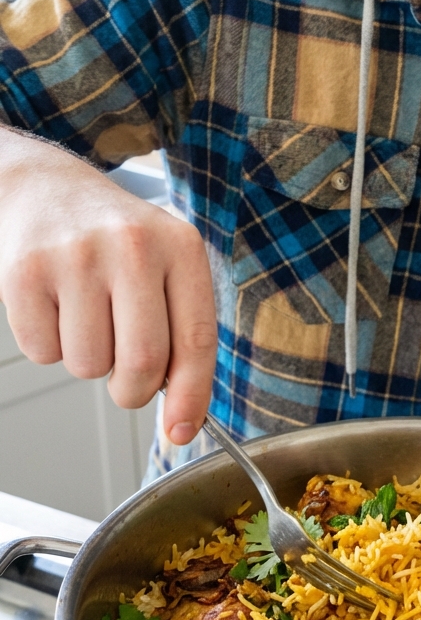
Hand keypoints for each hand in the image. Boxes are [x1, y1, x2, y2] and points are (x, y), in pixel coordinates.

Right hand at [0, 128, 216, 443]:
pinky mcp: (26, 271)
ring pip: (88, 365)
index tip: (181, 431)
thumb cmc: (115, 241)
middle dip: (132, 389)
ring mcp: (76, 255)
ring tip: (88, 316)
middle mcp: (133, 245)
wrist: (45, 188)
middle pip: (142, 361)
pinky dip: (49, 345)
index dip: (191, 396)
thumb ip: (183, 332)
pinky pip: (43, 352)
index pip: (195, 339)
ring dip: (88, 361)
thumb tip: (184, 418)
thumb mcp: (166, 265)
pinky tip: (56, 304)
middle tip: (124, 377)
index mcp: (181, 246)